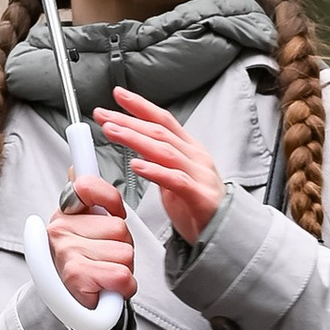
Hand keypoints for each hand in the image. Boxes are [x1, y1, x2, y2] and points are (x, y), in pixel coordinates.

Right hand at [47, 169, 134, 308]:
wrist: (69, 303)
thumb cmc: (84, 262)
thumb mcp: (83, 226)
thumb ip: (85, 198)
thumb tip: (74, 167)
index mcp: (64, 212)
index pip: (86, 186)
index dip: (110, 200)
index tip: (114, 213)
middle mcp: (59, 229)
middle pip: (120, 227)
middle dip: (123, 246)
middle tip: (106, 258)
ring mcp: (66, 252)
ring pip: (125, 253)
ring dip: (124, 267)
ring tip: (105, 273)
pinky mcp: (76, 276)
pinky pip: (122, 275)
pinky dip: (124, 287)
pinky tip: (108, 288)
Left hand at [102, 85, 228, 243]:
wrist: (225, 234)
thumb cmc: (197, 206)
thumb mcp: (175, 176)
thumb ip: (160, 160)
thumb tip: (138, 146)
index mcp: (190, 149)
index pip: (164, 120)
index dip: (141, 106)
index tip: (118, 94)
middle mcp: (196, 157)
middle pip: (159, 132)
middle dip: (129, 121)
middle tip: (103, 115)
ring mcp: (200, 175)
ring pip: (165, 151)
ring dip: (135, 139)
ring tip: (112, 132)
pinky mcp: (200, 197)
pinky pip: (176, 180)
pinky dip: (155, 171)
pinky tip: (137, 165)